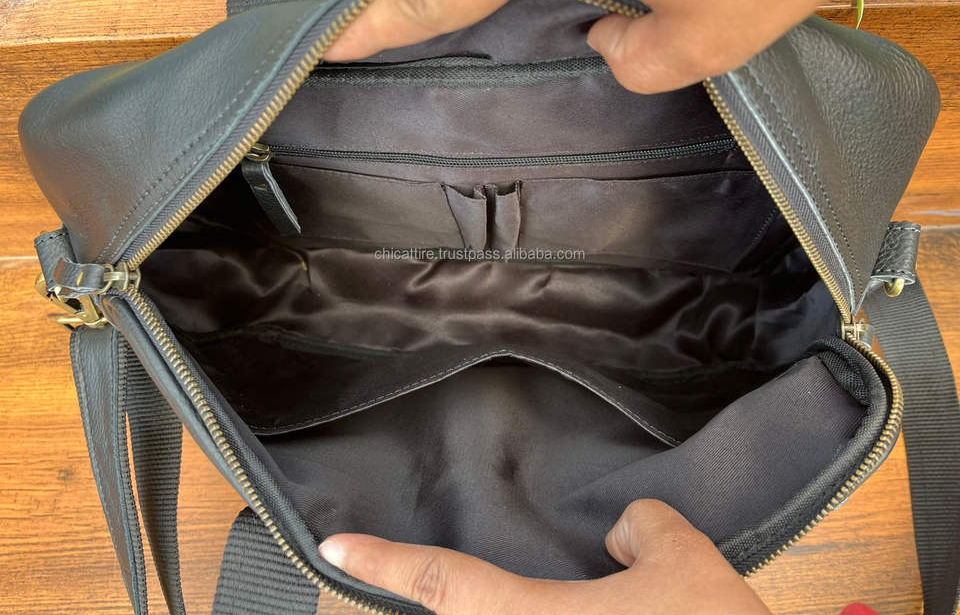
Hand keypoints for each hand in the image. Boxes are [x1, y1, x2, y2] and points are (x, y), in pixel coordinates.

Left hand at [319, 499, 771, 613]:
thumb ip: (644, 526)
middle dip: (426, 598)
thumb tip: (621, 530)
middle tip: (400, 576)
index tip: (332, 545)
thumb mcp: (685, 562)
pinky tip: (576, 611)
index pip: (438, 581)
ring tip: (531, 596)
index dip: (380, 559)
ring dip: (486, 611)